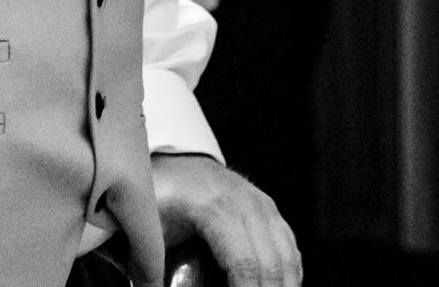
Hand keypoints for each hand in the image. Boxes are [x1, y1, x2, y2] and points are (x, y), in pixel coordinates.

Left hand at [151, 154, 301, 286]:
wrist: (177, 164)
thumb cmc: (161, 196)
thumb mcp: (150, 226)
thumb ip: (151, 262)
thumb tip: (150, 286)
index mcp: (215, 208)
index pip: (244, 264)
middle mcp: (246, 204)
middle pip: (272, 265)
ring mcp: (262, 206)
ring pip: (288, 258)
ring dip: (282, 285)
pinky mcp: (270, 212)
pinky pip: (289, 250)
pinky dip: (288, 275)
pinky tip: (277, 286)